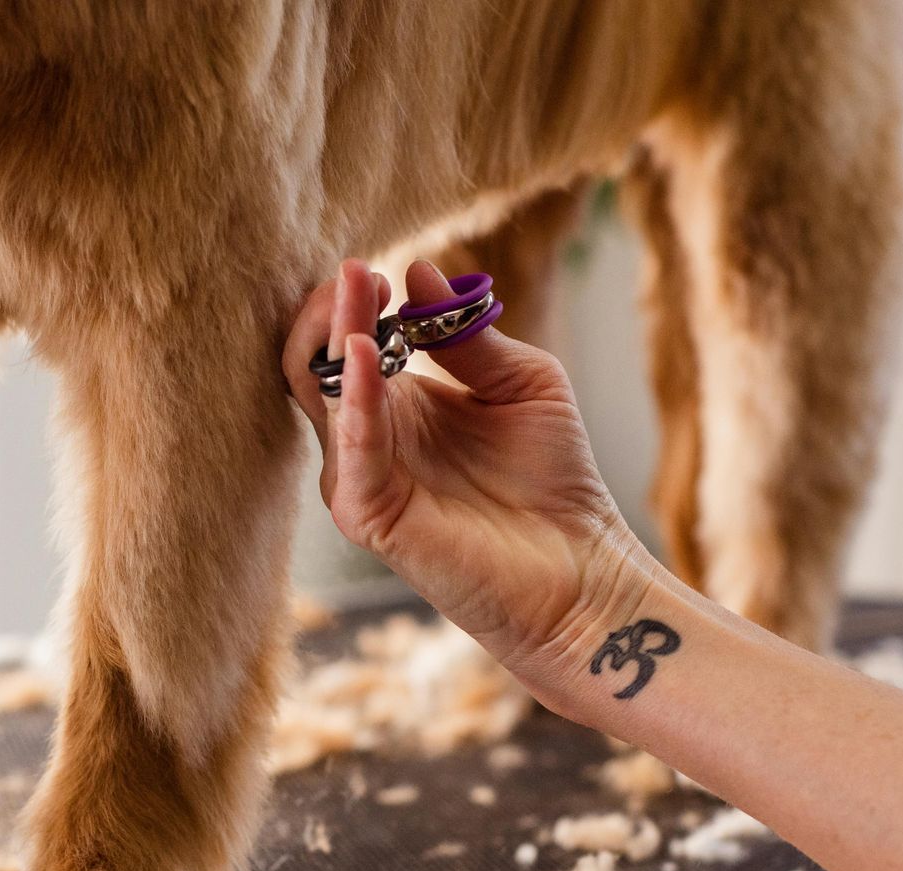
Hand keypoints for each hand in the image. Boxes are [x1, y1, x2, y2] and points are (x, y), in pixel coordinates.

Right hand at [283, 259, 648, 665]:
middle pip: (318, 363)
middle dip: (331, 311)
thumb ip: (469, 336)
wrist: (583, 570)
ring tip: (361, 289)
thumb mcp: (523, 382)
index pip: (347, 343)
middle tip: (356, 269)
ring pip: (325, 397)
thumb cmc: (555, 483)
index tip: (380, 268)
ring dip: (339, 337)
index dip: (354, 303)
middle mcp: (368, 441)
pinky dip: (356, 401)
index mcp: (397, 407)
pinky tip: (367, 354)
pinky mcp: (370, 517)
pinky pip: (349, 452)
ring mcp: (362, 479)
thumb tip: (419, 270)